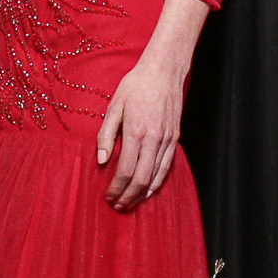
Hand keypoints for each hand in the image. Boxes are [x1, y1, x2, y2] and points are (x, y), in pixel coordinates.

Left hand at [93, 50, 185, 212]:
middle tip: (117, 206)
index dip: (116, 188)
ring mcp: (167, 140)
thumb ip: (106, 134)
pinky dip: (158, 183)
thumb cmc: (136, 85)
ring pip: (156, 177)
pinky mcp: (175, 138)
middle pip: (142, 179)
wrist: (164, 71)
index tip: (107, 196)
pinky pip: (167, 167)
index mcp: (136, 131)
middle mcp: (154, 139)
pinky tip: (149, 191)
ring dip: (142, 194)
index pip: (126, 170)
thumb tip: (102, 160)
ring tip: (130, 203)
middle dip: (128, 197)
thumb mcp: (114, 105)